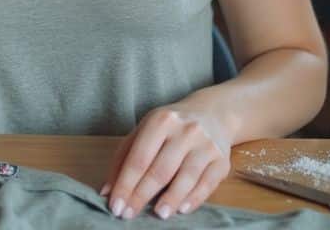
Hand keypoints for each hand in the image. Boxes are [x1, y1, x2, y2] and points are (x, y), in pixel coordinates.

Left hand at [100, 104, 232, 219]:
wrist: (212, 114)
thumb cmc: (170, 127)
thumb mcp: (144, 132)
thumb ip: (123, 159)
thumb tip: (107, 191)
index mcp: (161, 121)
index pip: (139, 158)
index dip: (125, 185)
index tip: (115, 206)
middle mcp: (185, 130)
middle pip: (160, 170)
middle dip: (142, 195)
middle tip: (129, 215)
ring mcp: (206, 144)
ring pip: (186, 178)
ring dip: (170, 199)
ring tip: (158, 215)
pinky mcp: (222, 160)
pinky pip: (207, 184)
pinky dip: (194, 199)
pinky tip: (182, 209)